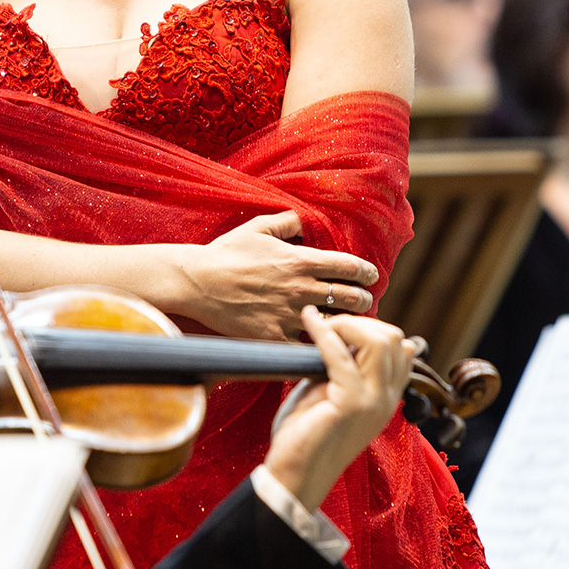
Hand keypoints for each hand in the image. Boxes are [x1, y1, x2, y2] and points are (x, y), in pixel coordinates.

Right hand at [171, 212, 378, 340]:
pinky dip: (317, 346)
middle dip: (363, 300)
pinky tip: (322, 347)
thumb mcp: (258, 227)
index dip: (367, 272)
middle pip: (351, 298)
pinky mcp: (274, 337)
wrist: (197, 282)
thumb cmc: (226, 253)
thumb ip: (288, 221)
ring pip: (333, 324)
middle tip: (364, 301)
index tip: (371, 276)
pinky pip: (305, 347)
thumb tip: (305, 222)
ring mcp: (289, 314)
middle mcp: (300, 288)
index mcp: (301, 260)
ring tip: (348, 325)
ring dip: (344, 324)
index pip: (350, 266)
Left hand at [264, 309, 411, 510]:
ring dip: (347, 324)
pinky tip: (308, 319)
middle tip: (329, 325)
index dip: (373, 329)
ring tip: (321, 326)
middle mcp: (387, 399)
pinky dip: (322, 330)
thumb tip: (341, 333)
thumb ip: (345, 367)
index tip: (341, 327)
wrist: (295, 476)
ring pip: (379, 341)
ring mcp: (373, 402)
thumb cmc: (307, 434)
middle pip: (395, 339)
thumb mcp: (333, 392)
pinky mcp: (349, 404)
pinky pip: (339, 354)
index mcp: (387, 397)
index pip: (403, 348)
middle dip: (361, 322)